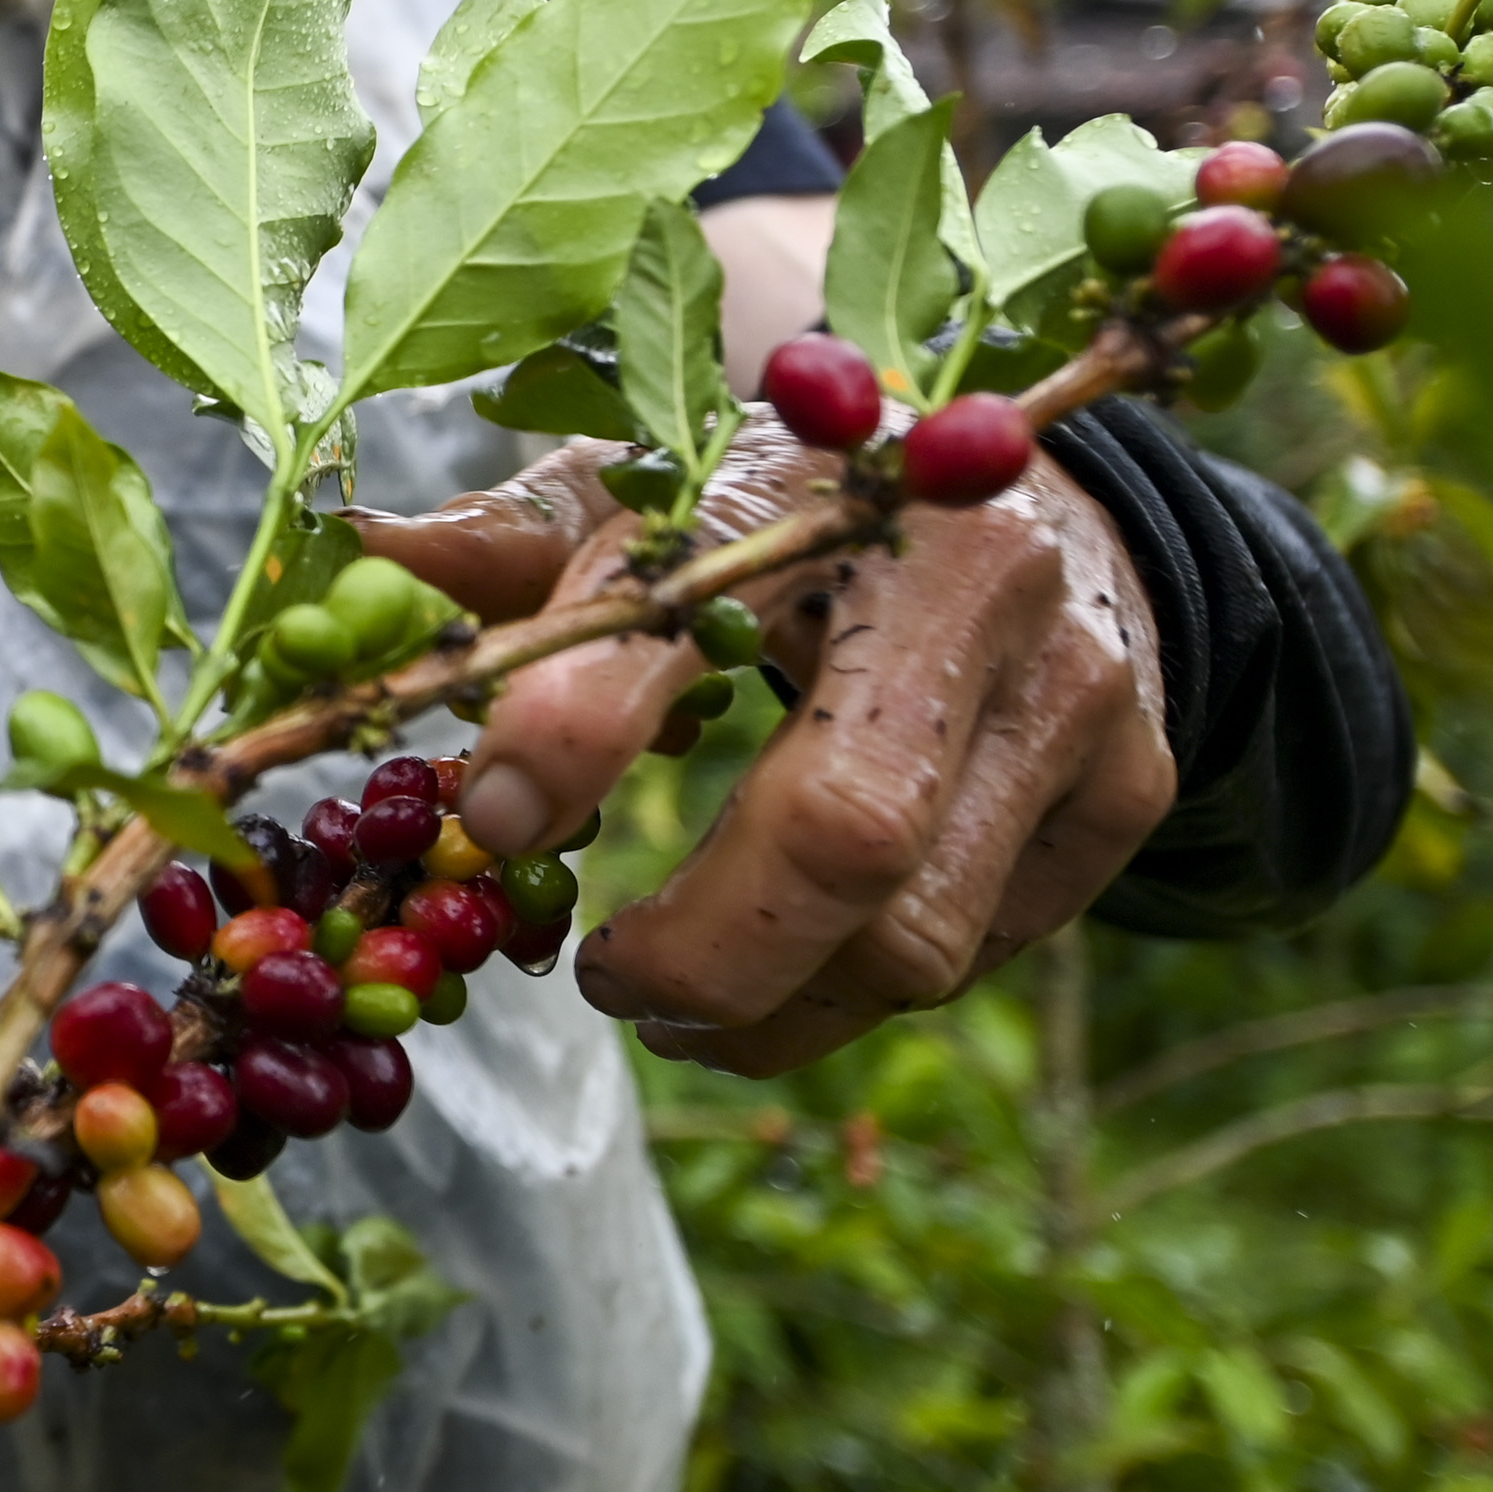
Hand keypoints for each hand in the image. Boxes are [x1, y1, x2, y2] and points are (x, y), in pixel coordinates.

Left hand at [353, 419, 1175, 1075]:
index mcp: (818, 481)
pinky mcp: (1128, 784)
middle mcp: (970, 575)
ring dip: (770, 1010)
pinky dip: (859, 988)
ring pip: (916, 936)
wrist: (1046, 484)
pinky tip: (800, 961)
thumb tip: (364, 553)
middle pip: (839, 833)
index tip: (482, 821)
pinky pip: (982, 949)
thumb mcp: (665, 484)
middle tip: (603, 979)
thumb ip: (526, 540)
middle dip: (697, 954)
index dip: (568, 731)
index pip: (683, 612)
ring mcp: (1075, 687)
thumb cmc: (802, 502)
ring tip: (676, 1001)